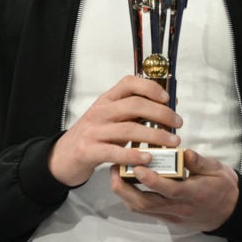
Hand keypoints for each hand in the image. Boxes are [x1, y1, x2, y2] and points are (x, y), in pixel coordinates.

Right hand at [48, 75, 182, 186]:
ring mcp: (94, 131)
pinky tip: (148, 158)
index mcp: (107, 99)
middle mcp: (100, 111)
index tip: (168, 98)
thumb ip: (134, 110)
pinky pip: (115, 152)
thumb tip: (168, 103)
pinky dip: (133, 155)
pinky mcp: (89, 151)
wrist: (63, 156)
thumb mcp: (111, 116)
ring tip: (172, 142)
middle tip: (178, 123)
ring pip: (129, 129)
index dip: (150, 88)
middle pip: (135, 105)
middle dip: (161, 113)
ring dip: (155, 135)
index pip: (129, 83)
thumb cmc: (94, 134)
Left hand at [110, 149, 238, 232]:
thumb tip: (185, 152)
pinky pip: (145, 210)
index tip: (138, 167)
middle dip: (126, 188)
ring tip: (116, 173)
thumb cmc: (223, 187)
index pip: (170, 189)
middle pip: (147, 203)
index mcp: (194, 193)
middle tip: (115, 168)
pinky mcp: (167, 217)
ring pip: (142, 209)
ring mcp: (172, 214)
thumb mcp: (217, 169)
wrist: (229, 211)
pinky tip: (127, 183)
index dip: (152, 180)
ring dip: (125, 193)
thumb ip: (199, 162)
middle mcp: (179, 207)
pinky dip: (132, 197)